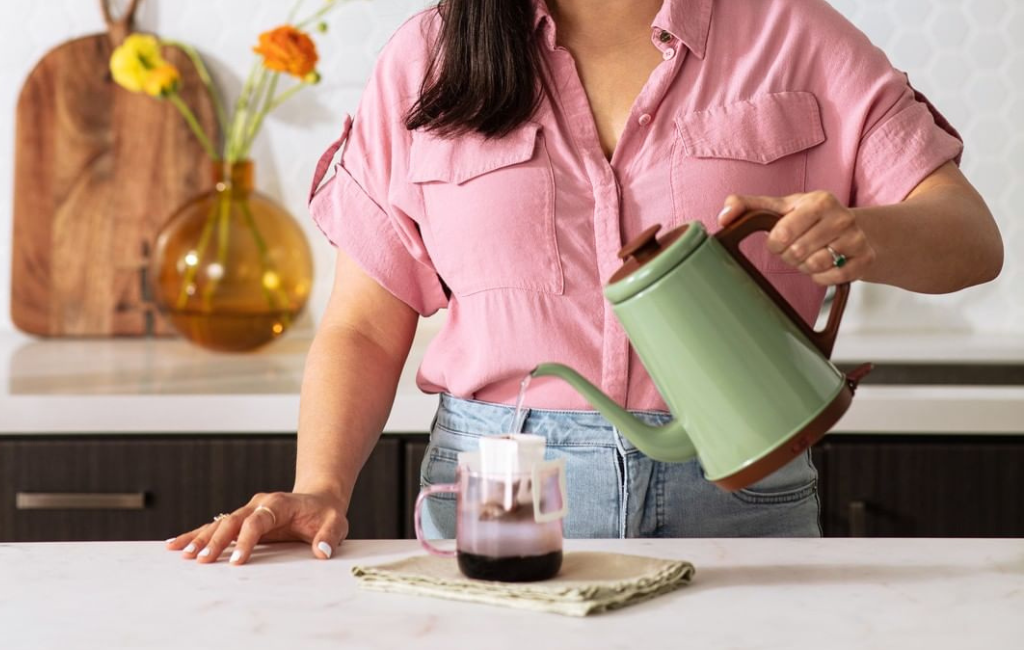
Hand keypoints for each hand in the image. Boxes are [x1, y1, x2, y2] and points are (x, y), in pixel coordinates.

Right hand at [165, 491, 348, 564]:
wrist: (319, 500)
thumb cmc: (326, 514)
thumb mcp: (336, 523)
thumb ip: (329, 536)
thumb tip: (321, 551)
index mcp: (279, 503)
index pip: (257, 521)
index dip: (246, 540)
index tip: (236, 561)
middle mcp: (259, 504)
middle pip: (232, 521)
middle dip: (215, 541)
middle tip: (200, 560)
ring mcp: (248, 510)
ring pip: (220, 523)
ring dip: (200, 538)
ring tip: (180, 553)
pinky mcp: (242, 520)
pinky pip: (217, 526)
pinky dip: (197, 535)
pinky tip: (176, 544)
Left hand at [718, 191, 875, 285]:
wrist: (855, 229)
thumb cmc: (811, 218)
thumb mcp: (780, 207)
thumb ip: (748, 207)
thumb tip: (724, 217)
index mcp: (818, 201)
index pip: (781, 234)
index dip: (775, 243)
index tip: (781, 238)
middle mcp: (841, 216)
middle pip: (796, 252)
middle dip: (790, 255)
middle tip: (798, 247)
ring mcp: (856, 238)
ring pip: (814, 265)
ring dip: (806, 266)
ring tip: (811, 254)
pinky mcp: (864, 259)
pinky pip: (831, 278)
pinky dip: (822, 277)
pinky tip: (825, 265)